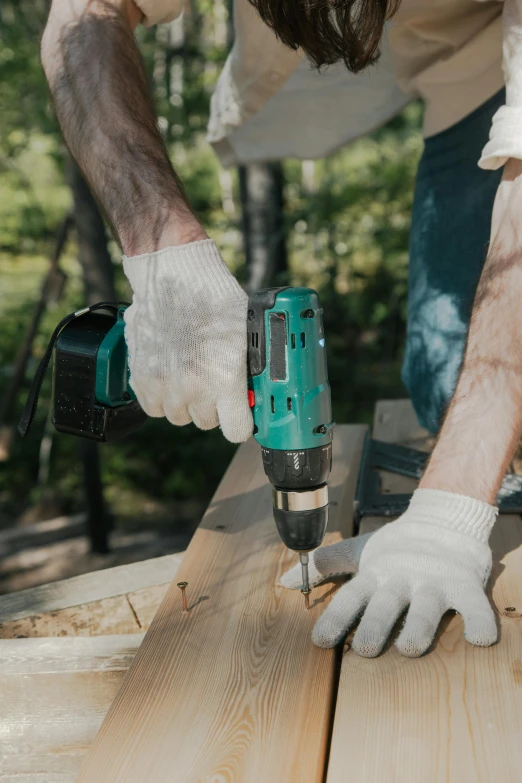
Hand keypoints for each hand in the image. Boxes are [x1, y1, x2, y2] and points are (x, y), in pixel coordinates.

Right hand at [123, 239, 252, 442]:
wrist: (175, 277)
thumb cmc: (215, 300)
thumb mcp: (245, 336)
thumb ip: (247, 371)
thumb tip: (253, 394)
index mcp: (226, 381)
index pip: (237, 431)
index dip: (241, 423)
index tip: (240, 414)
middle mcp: (195, 389)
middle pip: (207, 422)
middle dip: (212, 406)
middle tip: (212, 382)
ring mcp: (166, 386)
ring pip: (179, 416)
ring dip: (185, 402)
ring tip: (189, 374)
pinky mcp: (143, 379)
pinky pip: (153, 408)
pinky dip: (160, 397)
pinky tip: (169, 376)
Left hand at [280, 489, 497, 656]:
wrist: (445, 519)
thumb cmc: (398, 545)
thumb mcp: (359, 551)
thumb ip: (324, 565)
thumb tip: (281, 581)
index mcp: (375, 573)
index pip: (350, 596)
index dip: (335, 618)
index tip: (319, 642)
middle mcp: (402, 577)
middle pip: (385, 604)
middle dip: (375, 626)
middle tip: (366, 649)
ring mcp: (434, 580)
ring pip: (426, 607)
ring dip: (418, 627)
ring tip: (410, 648)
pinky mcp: (465, 584)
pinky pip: (474, 605)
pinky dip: (480, 621)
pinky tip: (478, 638)